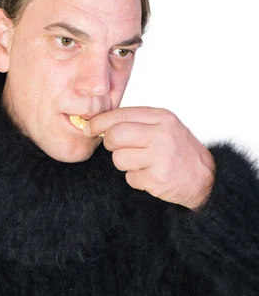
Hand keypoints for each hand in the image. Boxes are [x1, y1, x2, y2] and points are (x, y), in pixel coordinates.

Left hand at [84, 107, 214, 209]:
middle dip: (110, 144)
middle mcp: (161, 134)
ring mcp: (160, 156)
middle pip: (115, 136)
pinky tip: (151, 175)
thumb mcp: (163, 127)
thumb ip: (137, 123)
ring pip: (119, 159)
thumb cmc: (178, 151)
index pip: (120, 115)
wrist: (205, 178)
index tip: (90, 127)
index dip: (100, 122)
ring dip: (125, 164)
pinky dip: (136, 179)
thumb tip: (100, 124)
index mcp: (161, 117)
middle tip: (118, 148)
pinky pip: (130, 178)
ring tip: (143, 164)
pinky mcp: (158, 177)